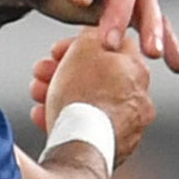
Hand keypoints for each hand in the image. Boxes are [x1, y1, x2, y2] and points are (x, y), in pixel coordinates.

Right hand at [32, 32, 155, 162]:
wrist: (81, 147)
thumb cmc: (83, 98)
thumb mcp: (84, 47)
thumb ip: (91, 34)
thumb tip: (93, 30)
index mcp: (136, 70)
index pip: (109, 47)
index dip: (77, 44)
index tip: (56, 51)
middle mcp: (138, 98)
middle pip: (95, 76)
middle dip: (63, 73)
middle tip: (42, 75)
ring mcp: (127, 125)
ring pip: (87, 102)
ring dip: (59, 96)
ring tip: (39, 99)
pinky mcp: (111, 147)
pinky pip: (84, 126)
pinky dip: (64, 119)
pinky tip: (46, 118)